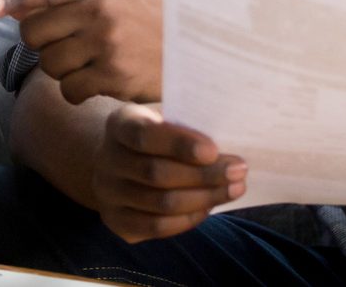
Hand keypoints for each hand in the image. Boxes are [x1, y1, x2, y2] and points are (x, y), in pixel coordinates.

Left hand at [0, 0, 163, 102]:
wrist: (198, 49)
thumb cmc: (146, 17)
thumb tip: (7, 7)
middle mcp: (102, 9)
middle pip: (34, 33)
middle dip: (41, 42)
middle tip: (66, 43)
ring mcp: (108, 43)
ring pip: (49, 64)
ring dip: (60, 69)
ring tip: (89, 61)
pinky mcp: (115, 76)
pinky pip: (70, 89)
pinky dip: (76, 91)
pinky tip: (98, 81)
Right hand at [94, 103, 245, 242]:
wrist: (120, 158)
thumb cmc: (156, 135)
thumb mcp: (166, 118)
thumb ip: (188, 127)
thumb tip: (227, 149)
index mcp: (119, 125)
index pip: (145, 136)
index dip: (179, 144)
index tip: (214, 150)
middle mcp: (107, 159)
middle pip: (156, 173)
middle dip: (204, 175)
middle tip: (238, 171)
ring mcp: (107, 193)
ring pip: (161, 203)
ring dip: (204, 198)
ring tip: (234, 189)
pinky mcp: (116, 221)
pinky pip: (156, 227)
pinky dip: (188, 219)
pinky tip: (208, 207)